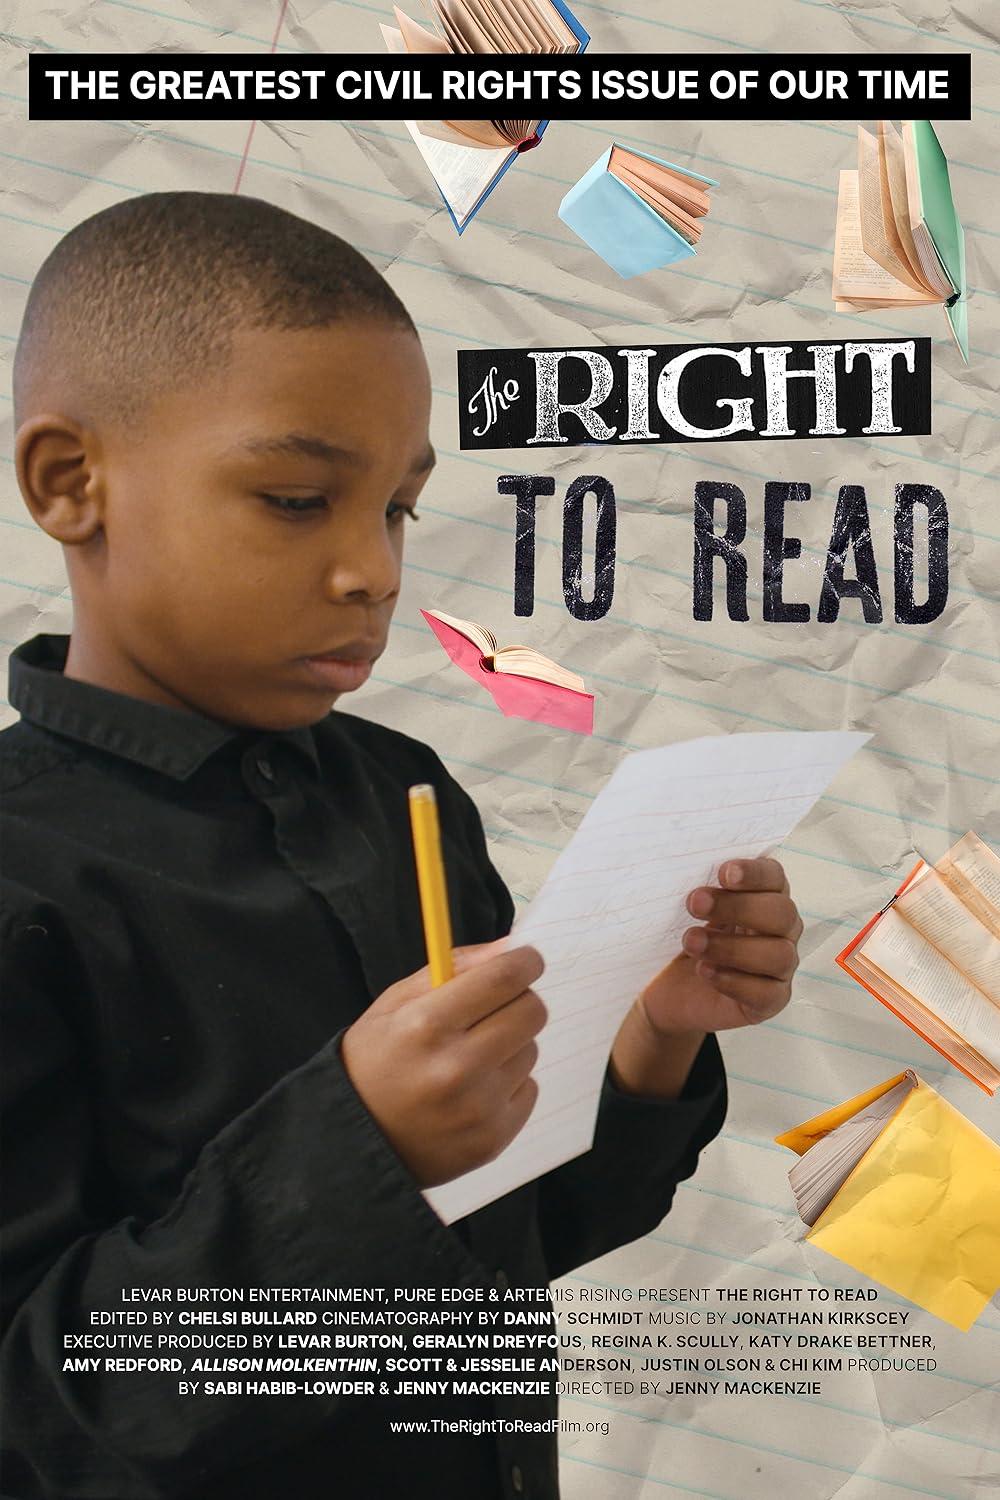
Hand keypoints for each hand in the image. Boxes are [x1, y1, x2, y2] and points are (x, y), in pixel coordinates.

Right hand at [341, 943, 545, 1187]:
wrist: (357, 1141)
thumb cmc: (374, 1061)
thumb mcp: (395, 1003)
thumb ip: (453, 968)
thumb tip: (509, 947)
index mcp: (426, 1026)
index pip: (503, 978)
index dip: (525, 961)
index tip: (526, 960)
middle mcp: (456, 1068)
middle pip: (531, 1011)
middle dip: (520, 999)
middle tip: (497, 1006)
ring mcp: (477, 1108)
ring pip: (531, 1050)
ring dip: (510, 1044)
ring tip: (470, 1057)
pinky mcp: (493, 1139)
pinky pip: (529, 1088)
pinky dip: (509, 1083)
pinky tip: (474, 1090)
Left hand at [642, 857, 802, 1037]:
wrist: (668, 988)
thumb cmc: (685, 938)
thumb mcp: (686, 911)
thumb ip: (701, 891)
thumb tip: (689, 869)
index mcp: (765, 897)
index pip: (775, 878)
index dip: (755, 873)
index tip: (724, 873)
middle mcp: (781, 930)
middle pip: (782, 913)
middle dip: (738, 907)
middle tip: (695, 904)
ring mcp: (780, 967)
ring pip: (778, 954)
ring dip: (732, 947)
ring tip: (692, 942)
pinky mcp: (770, 1000)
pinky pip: (767, 993)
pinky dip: (735, 981)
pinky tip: (705, 971)